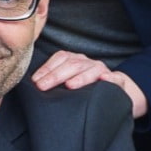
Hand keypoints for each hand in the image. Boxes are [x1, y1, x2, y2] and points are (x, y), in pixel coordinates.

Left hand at [31, 52, 149, 118]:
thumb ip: (55, 81)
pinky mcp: (117, 81)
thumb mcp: (69, 81)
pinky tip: (104, 81)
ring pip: (92, 70)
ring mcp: (102, 71)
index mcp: (75, 60)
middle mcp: (88, 63)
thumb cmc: (84, 89)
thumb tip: (33, 86)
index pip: (60, 58)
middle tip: (43, 86)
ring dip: (81, 78)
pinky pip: (115, 79)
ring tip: (70, 85)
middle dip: (56, 76)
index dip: (47, 68)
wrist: (113, 92)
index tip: (36, 81)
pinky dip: (110, 79)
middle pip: (72, 65)